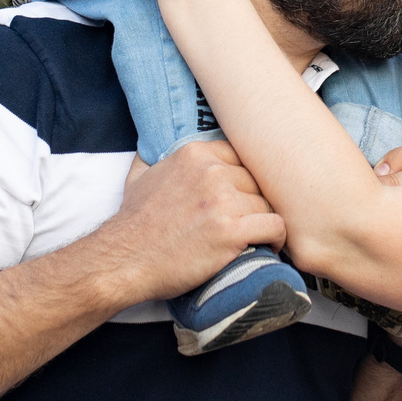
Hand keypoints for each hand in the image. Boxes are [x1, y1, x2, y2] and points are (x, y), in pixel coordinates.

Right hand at [93, 140, 284, 303]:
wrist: (124, 260)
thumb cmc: (133, 222)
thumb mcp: (138, 176)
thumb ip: (153, 154)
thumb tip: (153, 140)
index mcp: (194, 154)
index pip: (241, 157)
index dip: (244, 180)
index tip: (243, 196)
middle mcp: (211, 172)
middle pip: (256, 181)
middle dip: (254, 202)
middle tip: (251, 220)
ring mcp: (222, 202)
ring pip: (267, 204)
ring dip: (264, 221)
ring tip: (259, 236)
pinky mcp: (230, 232)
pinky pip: (275, 226)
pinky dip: (277, 238)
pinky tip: (269, 245)